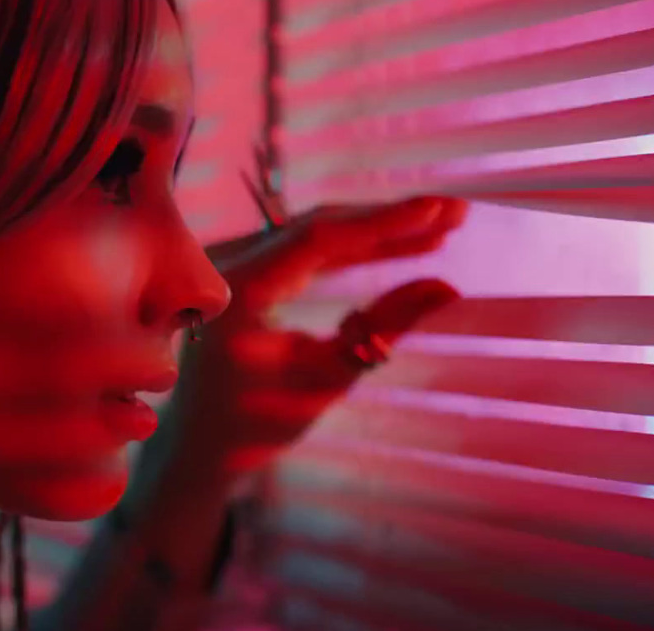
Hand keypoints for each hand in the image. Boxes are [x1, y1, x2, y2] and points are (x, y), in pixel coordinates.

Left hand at [167, 196, 466, 481]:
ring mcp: (231, 263)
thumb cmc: (257, 424)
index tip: (439, 210)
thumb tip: (446, 288)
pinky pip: (303, 249)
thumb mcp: (327, 379)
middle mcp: (227, 264)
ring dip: (375, 232)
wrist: (199, 443)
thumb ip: (383, 328)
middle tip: (453, 213)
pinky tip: (398, 245)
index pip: (319, 240)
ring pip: (315, 235)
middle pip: (319, 228)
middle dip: (388, 221)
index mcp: (238, 292)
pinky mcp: (243, 269)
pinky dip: (350, 248)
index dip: (384, 222)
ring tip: (439, 227)